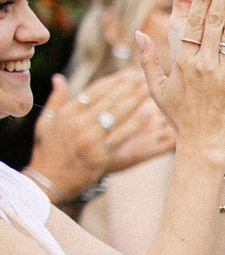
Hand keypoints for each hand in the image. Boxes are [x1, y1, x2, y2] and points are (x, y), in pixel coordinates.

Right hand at [25, 70, 176, 198]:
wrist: (50, 180)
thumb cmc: (48, 150)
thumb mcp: (45, 122)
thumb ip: (56, 99)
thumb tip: (59, 77)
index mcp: (66, 113)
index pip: (93, 91)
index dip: (113, 81)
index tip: (128, 74)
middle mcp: (77, 123)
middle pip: (108, 100)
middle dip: (127, 88)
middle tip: (144, 78)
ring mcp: (89, 139)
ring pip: (116, 114)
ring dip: (134, 101)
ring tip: (148, 91)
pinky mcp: (100, 154)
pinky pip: (121, 135)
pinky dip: (135, 124)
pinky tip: (147, 115)